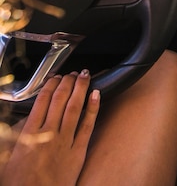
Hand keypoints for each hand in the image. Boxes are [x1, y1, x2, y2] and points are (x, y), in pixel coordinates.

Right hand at [1, 71, 99, 185]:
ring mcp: (64, 142)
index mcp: (29, 135)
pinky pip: (87, 126)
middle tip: (73, 72)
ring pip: (74, 108)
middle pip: (60, 100)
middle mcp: (48, 135)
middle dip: (68, 82)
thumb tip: (24, 120)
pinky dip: (93, 108)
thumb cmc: (18, 184)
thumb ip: (16, 136)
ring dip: (80, 89)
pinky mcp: (78, 152)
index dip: (51, 85)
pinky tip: (97, 95)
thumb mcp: (8, 157)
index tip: (56, 77)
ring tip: (85, 76)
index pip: (42, 101)